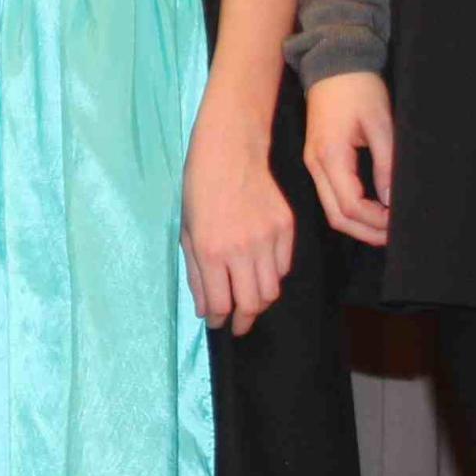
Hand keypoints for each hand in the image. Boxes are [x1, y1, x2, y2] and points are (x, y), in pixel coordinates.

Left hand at [182, 125, 294, 336]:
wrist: (231, 151)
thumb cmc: (200, 189)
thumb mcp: (187, 232)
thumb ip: (196, 275)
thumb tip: (205, 311)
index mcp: (212, 251)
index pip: (221, 304)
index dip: (219, 320)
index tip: (218, 324)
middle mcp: (242, 250)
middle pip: (252, 304)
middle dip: (244, 321)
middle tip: (238, 324)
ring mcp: (269, 239)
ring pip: (272, 290)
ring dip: (260, 302)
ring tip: (249, 301)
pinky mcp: (288, 229)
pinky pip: (284, 267)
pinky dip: (273, 277)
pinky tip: (260, 273)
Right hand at [303, 72, 395, 246]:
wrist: (333, 62)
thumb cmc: (358, 88)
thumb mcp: (380, 124)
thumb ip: (385, 165)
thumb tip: (390, 201)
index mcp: (330, 156)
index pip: (350, 206)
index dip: (376, 222)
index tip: (399, 223)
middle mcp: (315, 164)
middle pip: (336, 216)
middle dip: (366, 231)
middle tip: (394, 235)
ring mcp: (312, 162)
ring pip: (331, 208)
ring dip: (358, 223)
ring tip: (385, 226)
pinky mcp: (316, 158)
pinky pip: (330, 195)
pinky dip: (350, 209)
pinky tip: (371, 208)